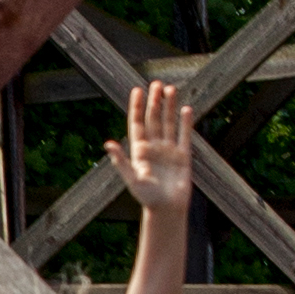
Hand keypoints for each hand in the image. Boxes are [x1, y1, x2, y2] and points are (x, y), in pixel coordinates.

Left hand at [124, 75, 195, 220]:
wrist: (167, 209)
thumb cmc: (146, 197)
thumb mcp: (131, 179)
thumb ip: (121, 161)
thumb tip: (108, 144)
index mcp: (139, 150)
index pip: (137, 123)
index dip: (137, 107)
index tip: (136, 90)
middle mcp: (154, 147)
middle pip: (154, 119)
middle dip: (155, 101)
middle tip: (156, 83)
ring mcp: (169, 149)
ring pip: (169, 123)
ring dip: (170, 106)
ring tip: (171, 89)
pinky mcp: (183, 155)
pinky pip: (184, 135)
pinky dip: (185, 122)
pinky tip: (186, 109)